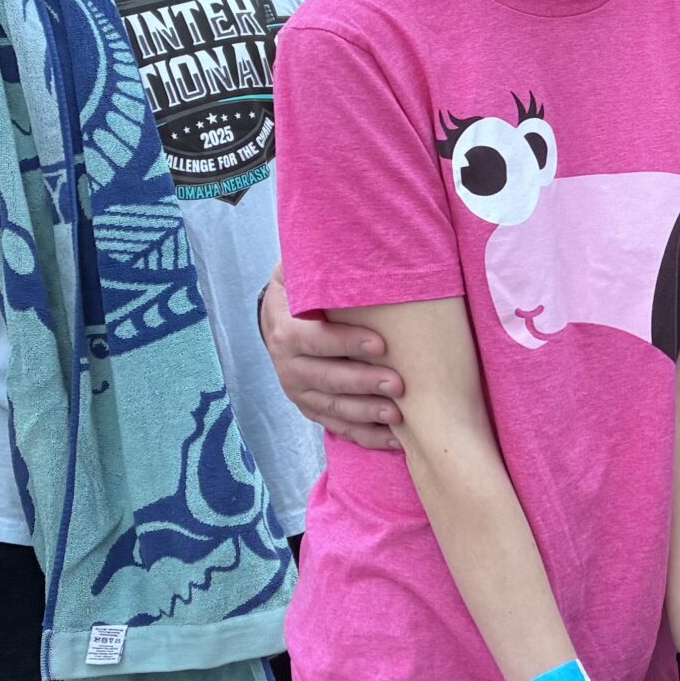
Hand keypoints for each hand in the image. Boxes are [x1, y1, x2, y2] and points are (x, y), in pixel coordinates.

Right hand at [260, 272, 404, 449]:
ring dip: (365, 414)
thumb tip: (351, 240)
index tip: (380, 343)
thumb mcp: (302, 269)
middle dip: (363, 384)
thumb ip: (318, 263)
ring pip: (331, 409)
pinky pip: (336, 428)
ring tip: (399, 415)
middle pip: (324, 379)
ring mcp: (298, 390)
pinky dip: (364, 436)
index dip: (344, 343)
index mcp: (285, 328)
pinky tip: (393, 440)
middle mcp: (286, 364)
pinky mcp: (311, 408)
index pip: (311, 340)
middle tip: (399, 384)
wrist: (280, 315)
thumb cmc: (306, 287)